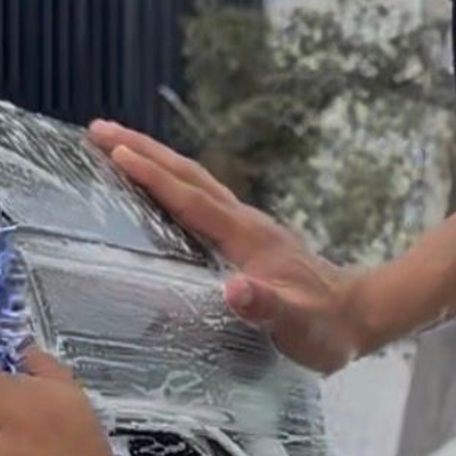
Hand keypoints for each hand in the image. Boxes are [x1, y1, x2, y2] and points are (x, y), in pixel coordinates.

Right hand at [88, 120, 369, 374]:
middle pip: (188, 176)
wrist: (359, 315)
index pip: (192, 200)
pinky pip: (201, 199)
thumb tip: (232, 290)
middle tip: (96, 128)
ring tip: (115, 144)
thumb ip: (266, 308)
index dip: (154, 177)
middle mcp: (246, 222)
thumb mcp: (297, 325)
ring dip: (154, 160)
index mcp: (248, 238)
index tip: (115, 153)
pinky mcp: (249, 237)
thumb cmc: (325, 327)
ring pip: (194, 182)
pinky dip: (173, 183)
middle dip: (142, 150)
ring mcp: (248, 227)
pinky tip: (158, 186)